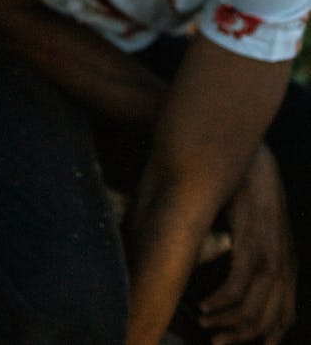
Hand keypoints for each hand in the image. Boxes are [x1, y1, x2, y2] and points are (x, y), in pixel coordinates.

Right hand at [199, 145, 295, 343]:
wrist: (256, 165)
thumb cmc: (253, 195)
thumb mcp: (262, 231)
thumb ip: (255, 254)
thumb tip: (237, 274)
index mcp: (288, 267)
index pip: (283, 317)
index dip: (265, 337)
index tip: (239, 341)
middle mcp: (283, 270)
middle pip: (265, 323)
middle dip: (238, 338)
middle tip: (216, 341)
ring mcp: (269, 261)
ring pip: (250, 313)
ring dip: (225, 325)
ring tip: (206, 324)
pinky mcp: (251, 250)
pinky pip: (235, 291)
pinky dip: (218, 304)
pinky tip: (204, 305)